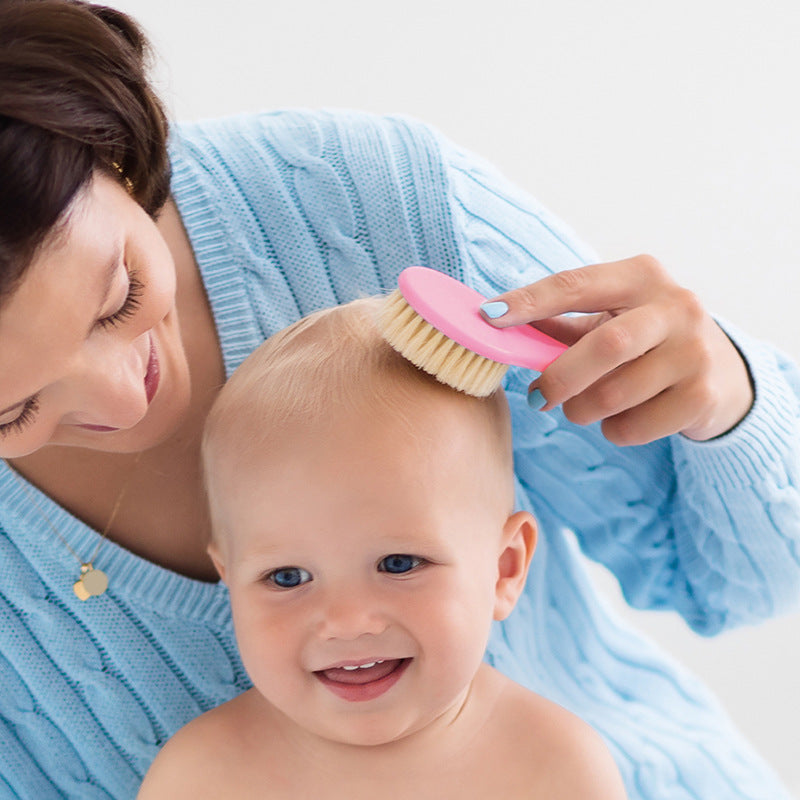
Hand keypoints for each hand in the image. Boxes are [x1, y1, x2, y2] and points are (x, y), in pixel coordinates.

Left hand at [482, 255, 753, 444]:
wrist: (722, 375)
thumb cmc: (647, 341)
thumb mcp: (609, 320)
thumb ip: (558, 324)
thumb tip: (496, 325)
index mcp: (641, 276)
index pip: (575, 285)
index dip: (528, 302)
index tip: (488, 317)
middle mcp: (676, 307)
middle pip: (605, 346)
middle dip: (560, 377)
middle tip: (537, 397)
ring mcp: (694, 352)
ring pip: (615, 394)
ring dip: (582, 410)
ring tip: (582, 408)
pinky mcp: (702, 396)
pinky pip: (632, 426)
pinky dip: (612, 431)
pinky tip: (620, 419)